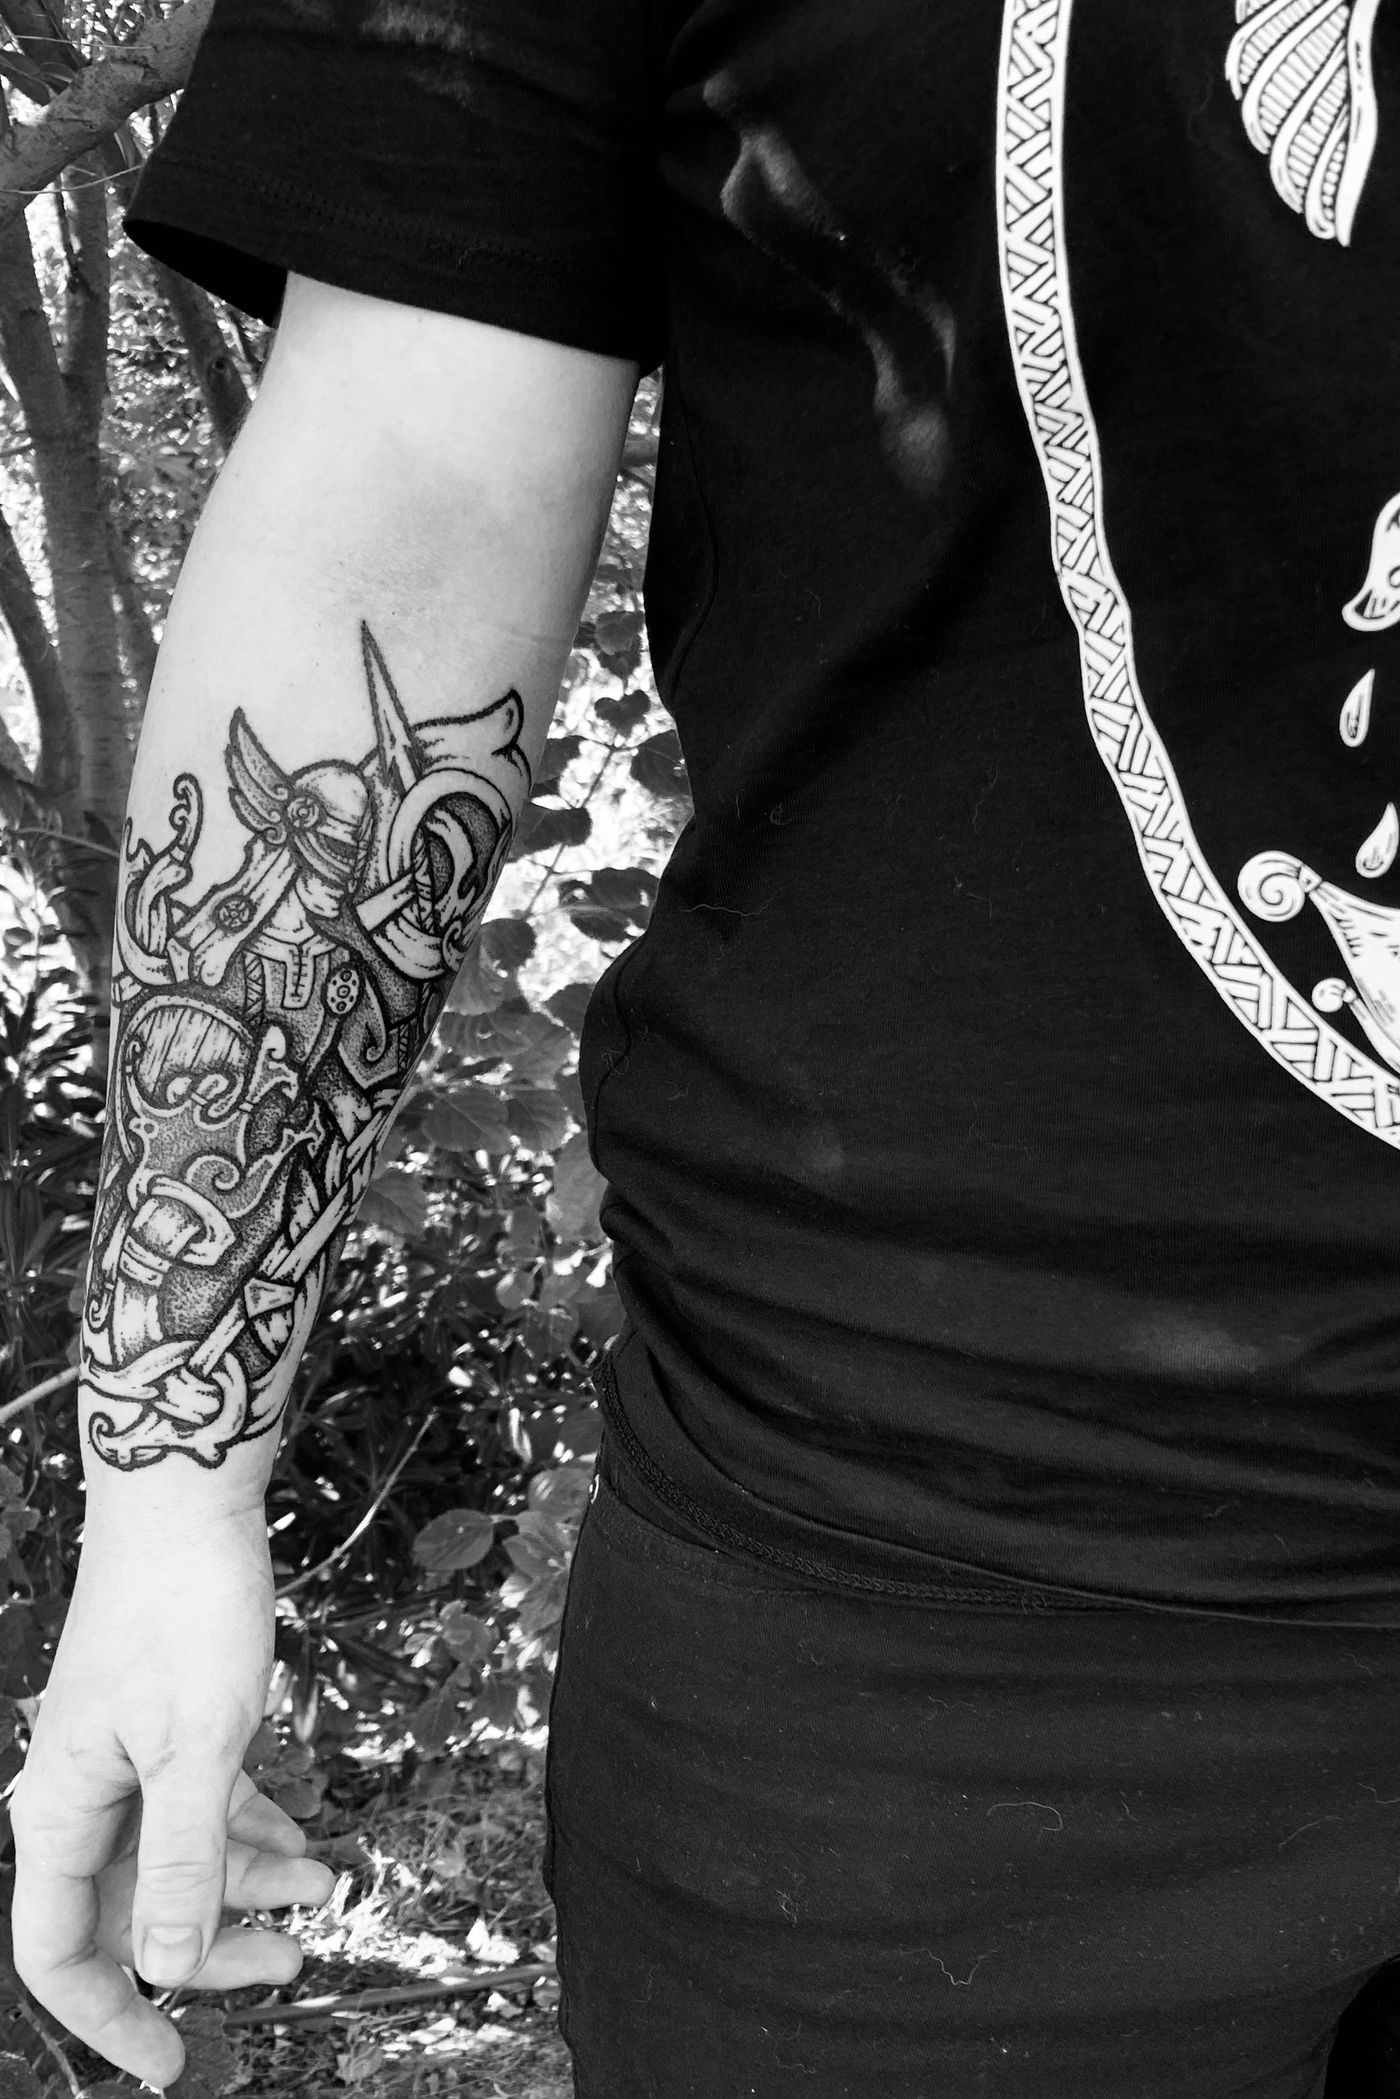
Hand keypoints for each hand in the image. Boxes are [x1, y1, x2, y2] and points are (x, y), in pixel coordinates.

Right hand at [10, 1507, 333, 2087]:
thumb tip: (162, 1965)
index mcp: (60, 1813)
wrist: (187, 1499)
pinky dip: (255, 1833)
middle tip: (290, 1966)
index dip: (109, 2019)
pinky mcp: (173, 1727)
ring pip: (179, 1861)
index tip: (171, 2066)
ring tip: (323, 1894)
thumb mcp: (194, 1745)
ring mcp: (129, 1762)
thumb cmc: (181, 1608)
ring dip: (247, 1890)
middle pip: (133, 1914)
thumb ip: (179, 1859)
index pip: (59, 1955)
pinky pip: (207, 1808)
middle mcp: (85, 1798)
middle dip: (209, 1951)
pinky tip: (308, 1847)